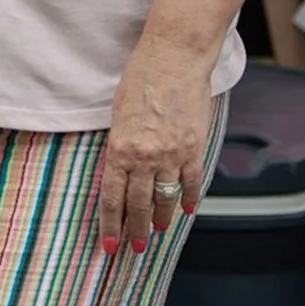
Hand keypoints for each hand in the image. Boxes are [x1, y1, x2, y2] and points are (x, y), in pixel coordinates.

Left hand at [96, 40, 215, 254]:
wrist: (174, 58)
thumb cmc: (140, 78)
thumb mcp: (118, 113)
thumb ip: (119, 145)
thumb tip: (119, 170)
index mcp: (120, 149)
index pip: (112, 198)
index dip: (111, 226)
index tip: (109, 245)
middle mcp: (145, 157)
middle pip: (139, 205)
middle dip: (135, 230)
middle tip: (134, 247)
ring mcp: (173, 155)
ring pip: (166, 199)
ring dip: (161, 219)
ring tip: (157, 231)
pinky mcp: (194, 147)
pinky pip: (192, 182)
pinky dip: (189, 198)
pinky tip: (185, 209)